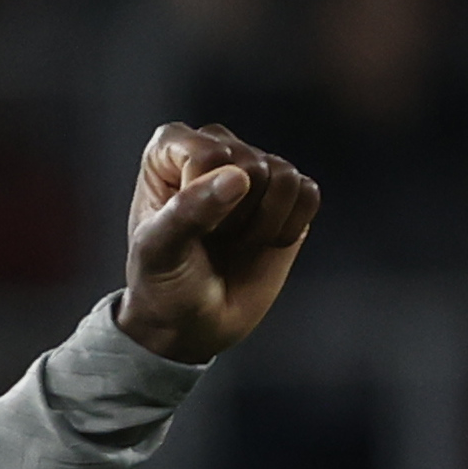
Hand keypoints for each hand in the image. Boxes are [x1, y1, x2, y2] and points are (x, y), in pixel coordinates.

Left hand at [114, 122, 319, 364]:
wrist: (192, 320)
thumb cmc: (162, 281)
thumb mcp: (158, 251)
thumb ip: (188, 211)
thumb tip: (238, 177)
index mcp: (170, 148)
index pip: (209, 153)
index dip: (202, 196)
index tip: (182, 227)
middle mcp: (216, 148)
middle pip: (252, 164)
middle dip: (235, 215)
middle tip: (210, 239)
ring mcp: (255, 169)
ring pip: (285, 177)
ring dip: (262, 224)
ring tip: (234, 241)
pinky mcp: (289, 194)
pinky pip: (309, 194)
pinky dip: (288, 228)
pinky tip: (262, 242)